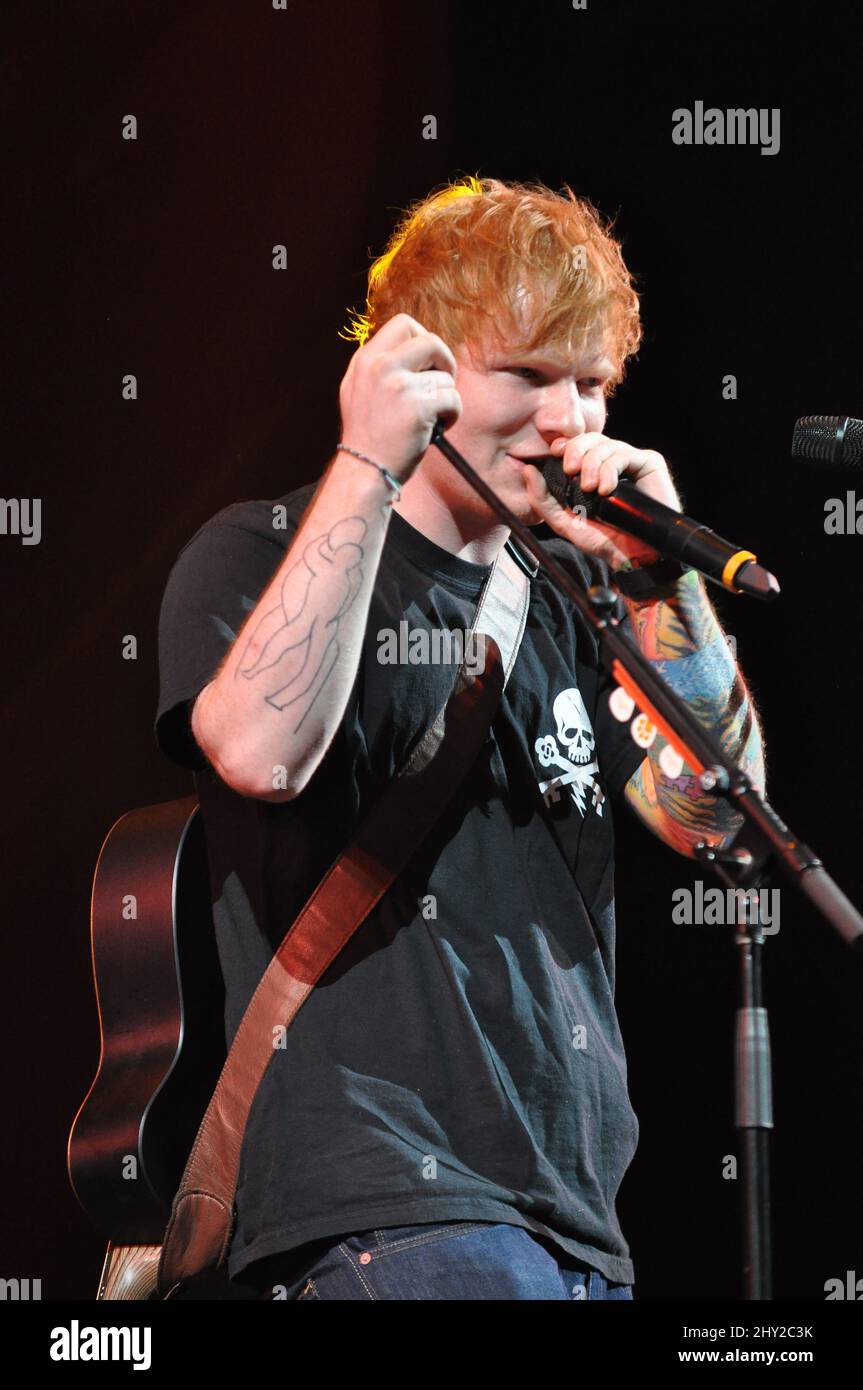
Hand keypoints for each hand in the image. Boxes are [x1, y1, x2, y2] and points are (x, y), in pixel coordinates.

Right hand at [338, 313, 461, 482]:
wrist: (364, 471)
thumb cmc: (368, 436)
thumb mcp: (359, 390)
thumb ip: (380, 366)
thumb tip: (416, 348)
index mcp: (365, 359)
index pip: (403, 324)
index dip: (423, 339)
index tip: (427, 363)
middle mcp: (379, 366)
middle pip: (430, 340)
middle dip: (445, 361)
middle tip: (441, 383)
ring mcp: (398, 385)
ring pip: (445, 377)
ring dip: (446, 398)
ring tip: (433, 418)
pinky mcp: (417, 406)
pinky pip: (452, 399)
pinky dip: (452, 415)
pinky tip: (438, 428)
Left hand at [522, 431, 682, 569]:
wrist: (633, 556)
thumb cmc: (602, 539)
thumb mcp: (563, 521)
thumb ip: (542, 498)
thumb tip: (528, 469)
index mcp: (593, 470)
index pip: (577, 444)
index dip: (565, 444)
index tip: (555, 454)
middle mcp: (612, 462)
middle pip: (590, 438)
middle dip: (576, 450)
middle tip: (570, 471)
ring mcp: (631, 461)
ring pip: (606, 444)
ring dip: (592, 464)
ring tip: (590, 489)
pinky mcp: (649, 463)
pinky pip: (625, 455)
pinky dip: (610, 469)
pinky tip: (606, 489)